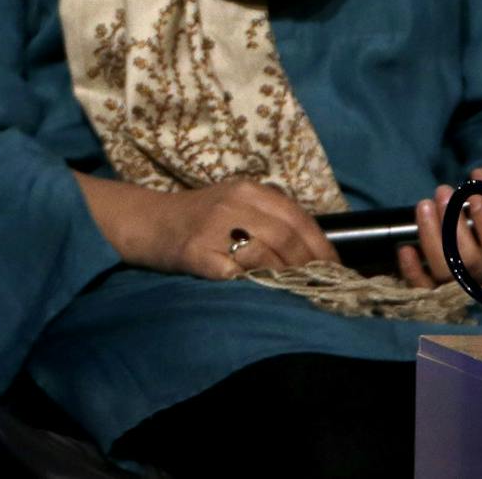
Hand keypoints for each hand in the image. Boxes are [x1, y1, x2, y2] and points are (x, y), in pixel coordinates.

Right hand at [80, 176, 338, 281]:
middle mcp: (232, 203)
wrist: (145, 221)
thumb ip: (269, 219)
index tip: (335, 269)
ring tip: (295, 293)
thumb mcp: (234, 205)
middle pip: (286, 237)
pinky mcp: (195, 252)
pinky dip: (253, 285)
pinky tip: (260, 293)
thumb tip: (315, 253)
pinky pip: (234, 273)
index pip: (298, 217)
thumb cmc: (196, 218)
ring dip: (286, 278)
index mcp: (247, 190)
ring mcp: (212, 227)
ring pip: (265, 255)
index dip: (322, 247)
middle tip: (319, 287)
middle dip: (309, 266)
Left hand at [399, 166, 481, 290]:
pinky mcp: (438, 289)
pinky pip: (425, 288)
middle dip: (454, 224)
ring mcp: (463, 285)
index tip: (475, 198)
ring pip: (446, 272)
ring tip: (424, 205)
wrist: (477, 232)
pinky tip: (405, 249)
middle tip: (443, 192)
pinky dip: (413, 271)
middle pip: (472, 262)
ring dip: (431, 237)